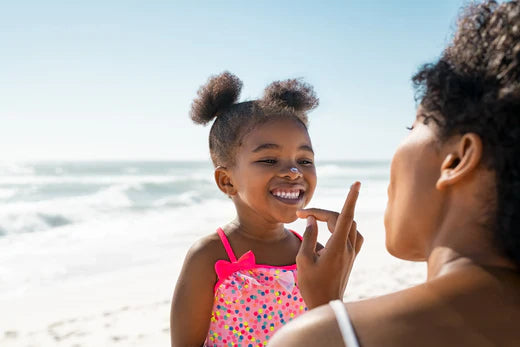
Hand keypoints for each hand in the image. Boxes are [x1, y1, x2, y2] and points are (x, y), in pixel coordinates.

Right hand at [295, 182, 362, 308]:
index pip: (346, 217)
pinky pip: (353, 235)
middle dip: (323, 212)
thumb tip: (312, 219)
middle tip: (303, 215)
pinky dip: (344, 228)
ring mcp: (352, 253)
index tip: (356, 183)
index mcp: (336, 248)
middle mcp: (348, 248)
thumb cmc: (311, 285)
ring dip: (335, 218)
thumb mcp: (303, 260)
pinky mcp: (351, 258)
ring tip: (318, 221)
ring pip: (350, 226)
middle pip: (342, 219)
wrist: (326, 305)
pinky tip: (332, 231)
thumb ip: (308, 237)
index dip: (351, 198)